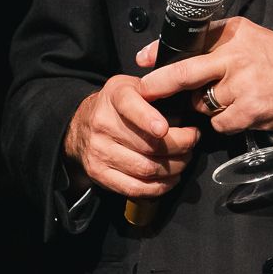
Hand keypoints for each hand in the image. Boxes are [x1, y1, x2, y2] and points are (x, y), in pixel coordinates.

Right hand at [65, 76, 201, 200]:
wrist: (80, 125)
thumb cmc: (118, 105)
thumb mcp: (132, 85)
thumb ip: (156, 86)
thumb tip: (186, 97)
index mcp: (115, 96)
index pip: (130, 106)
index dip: (147, 118)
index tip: (164, 129)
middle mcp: (103, 124)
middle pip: (148, 144)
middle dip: (180, 146)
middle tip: (192, 142)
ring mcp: (99, 151)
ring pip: (145, 168)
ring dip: (174, 168)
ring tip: (185, 159)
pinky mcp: (99, 174)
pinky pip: (134, 188)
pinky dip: (159, 187)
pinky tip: (171, 178)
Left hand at [141, 17, 272, 135]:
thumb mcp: (252, 38)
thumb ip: (218, 43)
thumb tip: (175, 55)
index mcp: (234, 33)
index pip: (190, 40)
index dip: (160, 52)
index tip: (143, 60)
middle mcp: (236, 56)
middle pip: (184, 72)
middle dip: (159, 85)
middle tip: (144, 92)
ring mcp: (243, 85)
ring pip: (202, 104)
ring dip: (207, 107)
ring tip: (232, 99)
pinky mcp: (250, 110)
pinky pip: (219, 123)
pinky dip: (224, 123)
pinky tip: (243, 112)